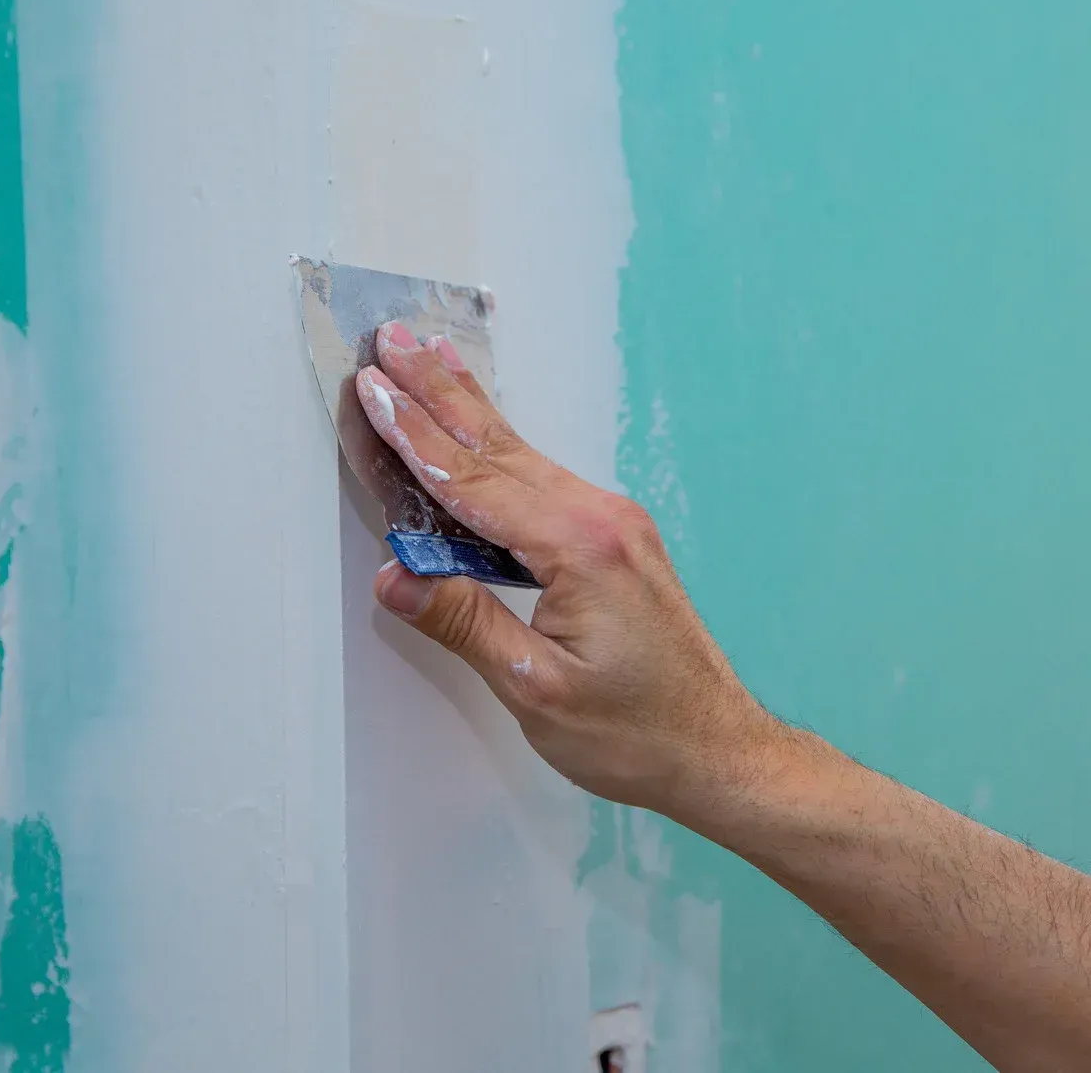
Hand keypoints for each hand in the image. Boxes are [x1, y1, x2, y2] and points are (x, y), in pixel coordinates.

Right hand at [355, 321, 774, 818]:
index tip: (373, 390)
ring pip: (521, 455)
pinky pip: (541, 478)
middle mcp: (601, 519)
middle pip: (499, 447)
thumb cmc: (637, 732)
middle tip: (392, 339)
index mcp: (581, 547)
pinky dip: (498, 448)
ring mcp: (613, 524)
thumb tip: (394, 577)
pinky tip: (482, 429)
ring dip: (467, 408)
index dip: (416, 438)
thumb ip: (465, 623)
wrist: (717, 750)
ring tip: (428, 357)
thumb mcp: (537, 688)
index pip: (476, 482)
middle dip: (438, 392)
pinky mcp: (614, 539)